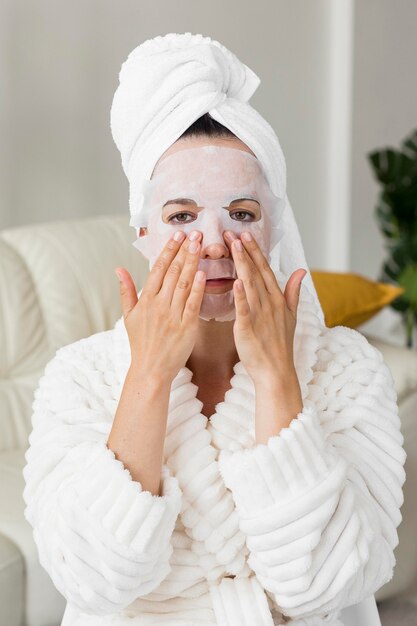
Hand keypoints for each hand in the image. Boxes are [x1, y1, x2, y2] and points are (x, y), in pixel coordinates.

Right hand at [114, 231, 205, 382]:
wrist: (150, 369)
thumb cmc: (141, 343)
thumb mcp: (128, 316)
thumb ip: (126, 291)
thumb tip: (119, 269)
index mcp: (145, 300)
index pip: (158, 269)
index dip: (168, 250)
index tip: (177, 235)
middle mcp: (158, 305)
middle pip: (172, 272)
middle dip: (183, 251)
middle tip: (194, 233)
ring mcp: (172, 316)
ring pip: (183, 284)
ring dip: (192, 263)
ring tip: (200, 245)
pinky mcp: (186, 328)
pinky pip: (192, 304)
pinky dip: (197, 289)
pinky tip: (202, 274)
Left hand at [225, 230, 306, 384]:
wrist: (276, 371)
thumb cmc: (279, 345)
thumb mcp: (291, 316)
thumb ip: (293, 292)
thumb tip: (301, 270)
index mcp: (277, 299)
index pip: (265, 269)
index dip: (255, 251)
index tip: (245, 234)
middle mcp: (269, 303)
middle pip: (256, 271)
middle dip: (244, 250)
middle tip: (232, 231)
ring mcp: (260, 314)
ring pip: (249, 283)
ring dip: (241, 263)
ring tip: (231, 245)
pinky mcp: (249, 327)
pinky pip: (244, 308)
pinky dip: (241, 294)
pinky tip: (236, 280)